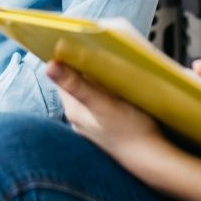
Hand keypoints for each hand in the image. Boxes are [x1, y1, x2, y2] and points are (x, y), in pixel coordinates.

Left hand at [46, 60, 167, 164]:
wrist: (150, 157)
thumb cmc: (130, 130)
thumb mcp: (103, 103)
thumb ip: (77, 85)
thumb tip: (49, 66)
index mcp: (73, 109)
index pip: (62, 75)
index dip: (68, 58)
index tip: (79, 43)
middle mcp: (78, 116)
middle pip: (76, 80)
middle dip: (86, 65)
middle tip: (100, 52)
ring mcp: (91, 120)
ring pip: (89, 89)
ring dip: (98, 76)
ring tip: (112, 67)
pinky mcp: (105, 123)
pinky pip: (100, 98)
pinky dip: (106, 88)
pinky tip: (119, 86)